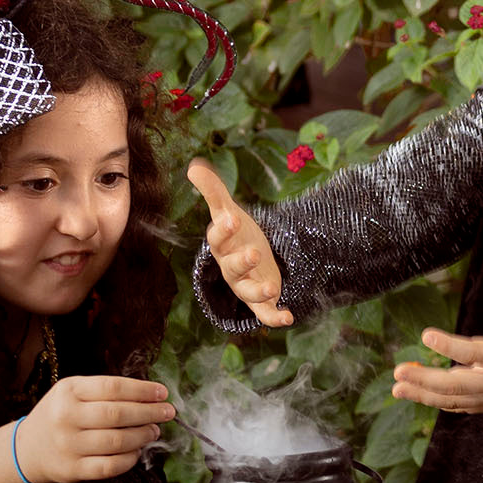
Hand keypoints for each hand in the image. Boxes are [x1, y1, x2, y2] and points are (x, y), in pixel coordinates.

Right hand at [17, 375, 171, 482]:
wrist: (28, 448)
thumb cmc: (61, 414)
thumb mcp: (73, 392)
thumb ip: (105, 391)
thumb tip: (150, 396)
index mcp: (68, 391)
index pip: (113, 387)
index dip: (142, 390)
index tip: (163, 393)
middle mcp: (66, 417)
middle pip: (117, 415)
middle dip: (149, 413)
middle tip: (167, 413)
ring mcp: (68, 445)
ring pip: (117, 442)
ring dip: (142, 436)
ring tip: (154, 431)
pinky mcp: (72, 469)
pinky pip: (109, 466)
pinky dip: (129, 460)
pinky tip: (138, 451)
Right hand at [187, 158, 291, 326]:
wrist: (250, 259)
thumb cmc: (237, 234)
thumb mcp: (228, 211)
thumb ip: (213, 191)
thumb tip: (193, 166)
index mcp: (222, 246)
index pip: (217, 238)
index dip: (223, 230)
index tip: (232, 218)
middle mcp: (230, 268)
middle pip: (231, 268)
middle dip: (242, 262)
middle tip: (255, 252)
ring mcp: (244, 285)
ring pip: (246, 292)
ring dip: (258, 292)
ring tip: (271, 288)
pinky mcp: (260, 300)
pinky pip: (264, 313)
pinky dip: (274, 317)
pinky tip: (288, 317)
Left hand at [391, 262, 482, 412]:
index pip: (477, 354)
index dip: (451, 346)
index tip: (425, 335)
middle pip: (458, 385)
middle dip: (426, 379)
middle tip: (399, 370)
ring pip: (454, 399)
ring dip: (423, 393)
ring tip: (396, 387)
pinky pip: (458, 405)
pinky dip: (436, 400)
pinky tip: (414, 392)